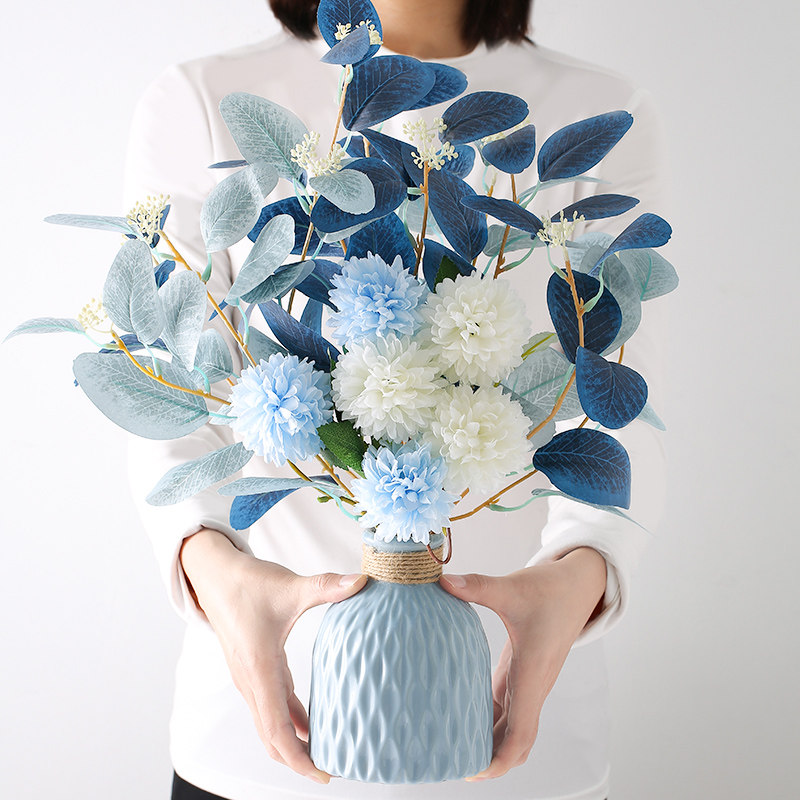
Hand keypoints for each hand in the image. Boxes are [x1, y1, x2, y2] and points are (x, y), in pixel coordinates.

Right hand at [179, 528, 367, 783]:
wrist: (215, 575)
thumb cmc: (247, 583)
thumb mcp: (290, 586)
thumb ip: (327, 586)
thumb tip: (363, 581)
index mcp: (260, 670)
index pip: (277, 730)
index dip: (299, 759)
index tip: (323, 773)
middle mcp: (252, 681)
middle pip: (273, 737)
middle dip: (299, 759)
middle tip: (333, 767)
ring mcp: (251, 678)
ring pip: (270, 723)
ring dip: (294, 742)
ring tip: (326, 749)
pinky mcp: (255, 669)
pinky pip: (272, 705)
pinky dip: (290, 720)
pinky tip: (311, 722)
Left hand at [440, 547, 606, 780]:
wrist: (578, 585)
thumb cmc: (551, 590)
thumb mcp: (512, 587)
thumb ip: (478, 586)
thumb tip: (443, 581)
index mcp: (532, 673)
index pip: (520, 731)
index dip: (500, 758)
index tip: (475, 770)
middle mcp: (532, 685)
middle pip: (515, 740)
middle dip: (490, 759)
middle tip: (453, 764)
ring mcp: (528, 681)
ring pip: (511, 725)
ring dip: (488, 740)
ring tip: (452, 746)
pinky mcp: (522, 671)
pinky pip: (506, 706)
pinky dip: (488, 718)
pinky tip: (462, 715)